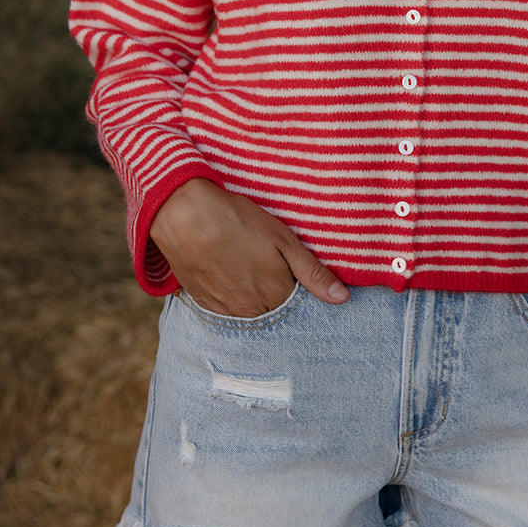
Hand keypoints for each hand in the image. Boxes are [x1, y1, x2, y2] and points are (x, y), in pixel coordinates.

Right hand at [149, 178, 349, 316]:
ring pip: (249, 312)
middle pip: (273, 311)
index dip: (297, 287)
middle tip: (266, 265)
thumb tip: (342, 298)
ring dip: (254, 297)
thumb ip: (313, 272)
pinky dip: (231, 296)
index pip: (297, 305)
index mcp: (276, 295)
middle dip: (276, 294)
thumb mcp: (284, 240)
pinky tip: (228, 272)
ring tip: (246, 267)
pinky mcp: (203, 303)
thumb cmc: (238, 221)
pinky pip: (225, 310)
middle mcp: (251, 310)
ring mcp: (225, 310)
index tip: (291, 271)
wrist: (185, 215)